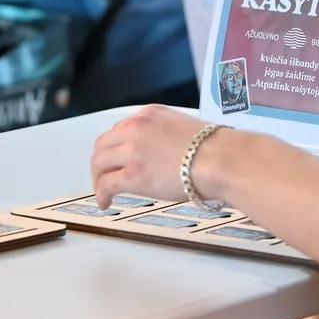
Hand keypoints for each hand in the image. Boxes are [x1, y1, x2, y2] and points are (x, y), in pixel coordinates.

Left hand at [91, 104, 210, 206]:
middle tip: (106, 176)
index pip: (119, 129)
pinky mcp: (132, 175)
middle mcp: (135, 128)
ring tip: (104, 192)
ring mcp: (132, 151)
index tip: (117, 159)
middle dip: (102, 162)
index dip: (115, 148)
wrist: (220, 159)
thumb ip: (165, 135)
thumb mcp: (184, 127)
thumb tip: (164, 153)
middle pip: (103, 145)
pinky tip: (105, 203)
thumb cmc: (214, 148)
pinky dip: (101, 194)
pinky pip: (106, 184)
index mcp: (148, 115)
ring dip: (98, 179)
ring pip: (99, 163)